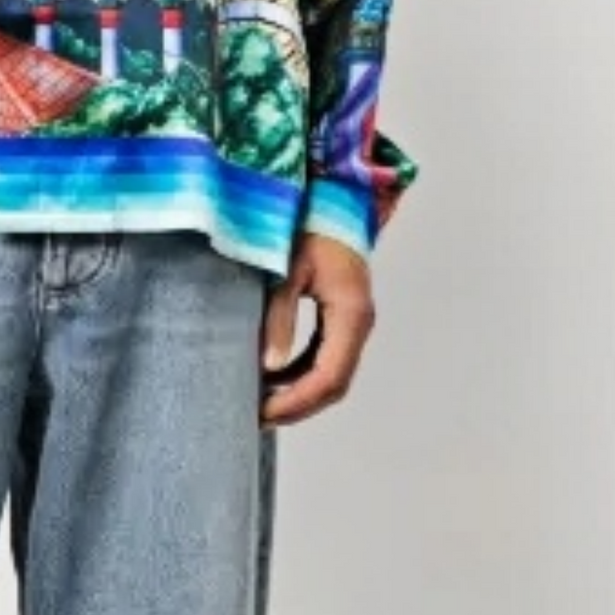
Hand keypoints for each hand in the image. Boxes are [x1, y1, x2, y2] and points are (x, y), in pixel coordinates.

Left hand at [259, 231, 375, 425]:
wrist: (332, 197)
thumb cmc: (310, 225)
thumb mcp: (288, 269)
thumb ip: (280, 316)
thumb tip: (269, 365)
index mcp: (351, 313)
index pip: (329, 377)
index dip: (297, 402)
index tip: (264, 412)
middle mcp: (358, 323)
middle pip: (334, 385)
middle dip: (297, 406)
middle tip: (256, 417)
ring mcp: (352, 322)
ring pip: (331, 375)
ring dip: (298, 394)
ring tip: (259, 402)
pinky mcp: (341, 318)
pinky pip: (324, 358)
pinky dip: (299, 374)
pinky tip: (270, 377)